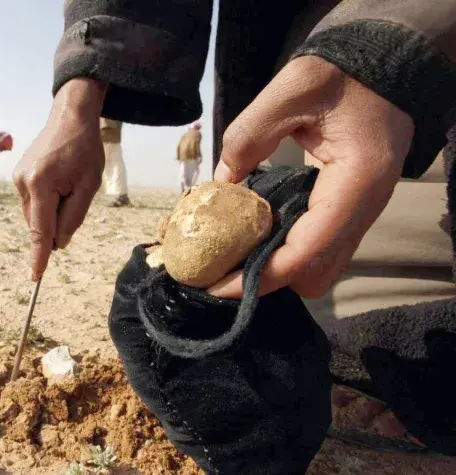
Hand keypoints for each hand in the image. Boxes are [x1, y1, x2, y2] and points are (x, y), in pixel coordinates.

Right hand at [13, 78, 107, 279]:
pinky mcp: (19, 175)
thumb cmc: (84, 150)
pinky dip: (46, 201)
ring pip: (36, 214)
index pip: (40, 230)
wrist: (70, 117)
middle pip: (39, 222)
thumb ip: (73, 217)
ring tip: (68, 182)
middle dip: (56, 221)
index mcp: (40, 184)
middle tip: (75, 194)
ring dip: (52, 210)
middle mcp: (23, 183)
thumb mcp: (87, 186)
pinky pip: (33, 202)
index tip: (35, 277)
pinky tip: (59, 181)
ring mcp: (18, 178)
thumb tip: (58, 243)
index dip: (39, 255)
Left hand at [208, 55, 413, 298]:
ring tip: (232, 254)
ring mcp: (362, 210)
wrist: (383, 64)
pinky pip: (320, 246)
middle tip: (220, 267)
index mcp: (356, 181)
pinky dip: (288, 251)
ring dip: (278, 268)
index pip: (307, 251)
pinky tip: (255, 235)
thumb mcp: (289, 91)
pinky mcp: (351, 208)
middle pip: (317, 272)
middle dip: (268, 279)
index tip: (217, 284)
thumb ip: (248, 137)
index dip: (261, 276)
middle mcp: (366, 207)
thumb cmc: (341, 73)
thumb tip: (219, 186)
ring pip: (321, 266)